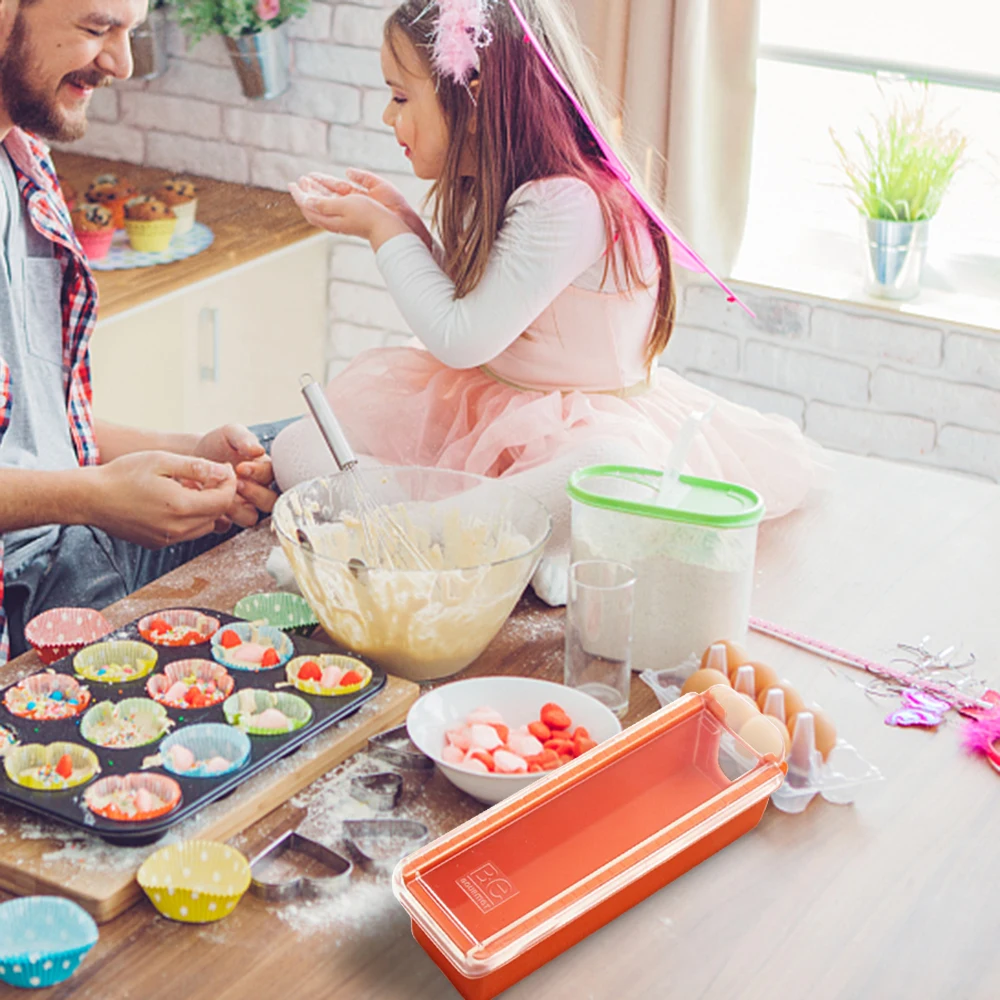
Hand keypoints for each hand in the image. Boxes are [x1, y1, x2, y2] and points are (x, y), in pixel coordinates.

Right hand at [84, 452, 237, 548]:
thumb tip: (224, 472)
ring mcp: (167, 539)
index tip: (224, 469)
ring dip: (206, 508)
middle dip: (219, 495)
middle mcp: (177, 528)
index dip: (230, 484)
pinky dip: (190, 519)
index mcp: (181, 506)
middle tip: (208, 476)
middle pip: (217, 515)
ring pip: (204, 526)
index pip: (224, 500)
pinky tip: (175, 502)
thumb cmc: (123, 474)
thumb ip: (196, 467)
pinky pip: (186, 533)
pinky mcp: (157, 543)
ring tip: (190, 488)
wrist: (90, 498)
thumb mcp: (161, 460)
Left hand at [194, 424, 275, 529]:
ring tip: (221, 494)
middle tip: (236, 483)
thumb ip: (244, 438)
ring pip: (251, 518)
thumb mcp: (230, 434)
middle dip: (254, 494)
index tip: (242, 467)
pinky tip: (205, 504)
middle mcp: (258, 492)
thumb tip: (258, 449)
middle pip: (270, 502)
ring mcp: (241, 507)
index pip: (272, 476)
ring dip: (238, 509)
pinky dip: (217, 518)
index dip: (259, 474)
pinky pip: (227, 526)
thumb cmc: (217, 445)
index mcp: (263, 471)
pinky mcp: (224, 518)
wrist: (191, 457)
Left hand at [289, 177, 410, 249]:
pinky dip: (325, 198)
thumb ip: (324, 204)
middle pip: (313, 207)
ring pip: (322, 206)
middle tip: (300, 181)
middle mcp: (333, 221)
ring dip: (315, 194)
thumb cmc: (368, 215)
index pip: (308, 206)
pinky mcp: (349, 218)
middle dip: (305, 193)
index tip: (292, 184)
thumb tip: (306, 201)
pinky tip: (328, 193)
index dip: (299, 195)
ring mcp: (341, 220)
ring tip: (310, 183)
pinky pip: (331, 207)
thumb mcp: (344, 206)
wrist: (386, 228)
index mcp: (330, 219)